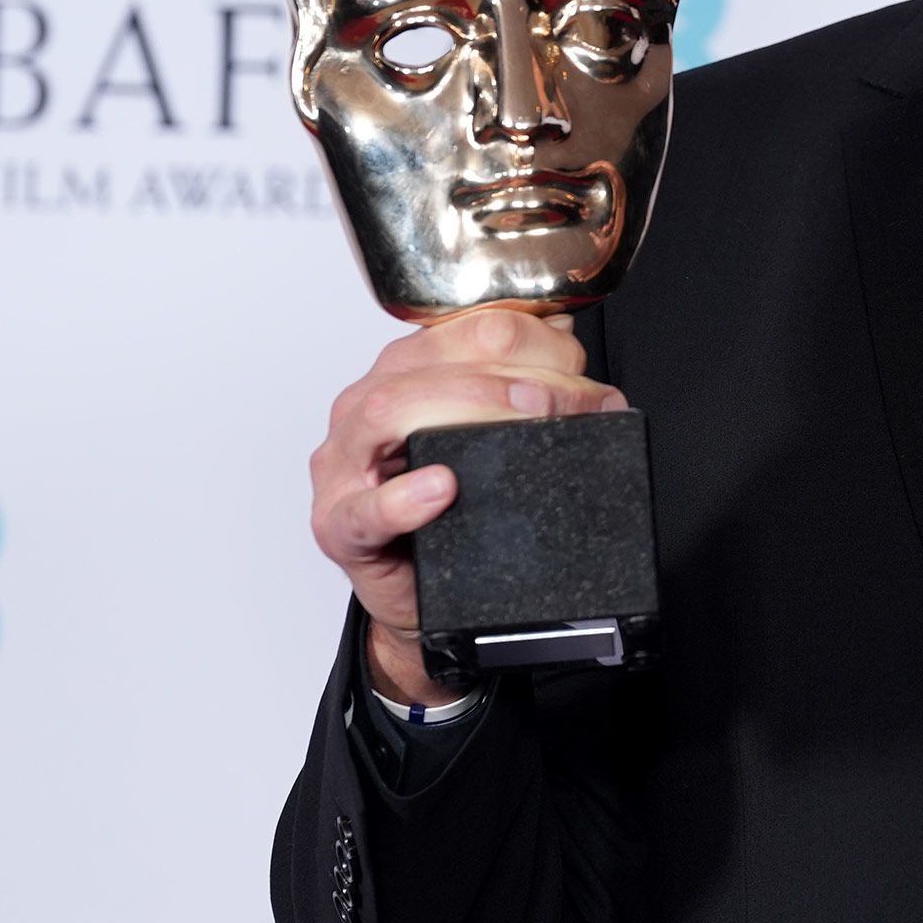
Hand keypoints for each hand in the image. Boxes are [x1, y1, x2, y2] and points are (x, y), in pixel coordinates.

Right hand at [308, 308, 625, 706]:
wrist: (423, 596)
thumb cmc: (451, 512)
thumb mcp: (486, 436)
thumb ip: (519, 382)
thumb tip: (564, 336)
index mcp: (404, 371)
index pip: (470, 326)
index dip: (536, 338)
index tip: (581, 371)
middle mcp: (367, 405)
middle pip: (438, 360)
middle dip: (521, 373)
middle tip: (578, 404)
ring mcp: (345, 465)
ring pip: (391, 410)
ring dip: (473, 408)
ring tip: (530, 424)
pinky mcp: (340, 527)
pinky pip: (362, 510)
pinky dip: (401, 497)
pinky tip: (441, 488)